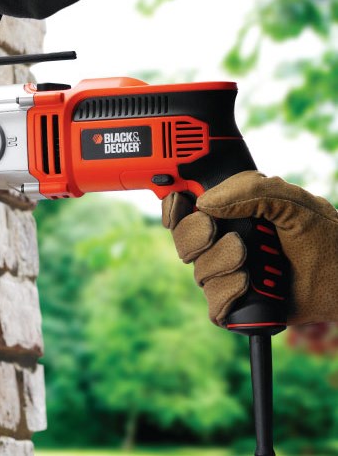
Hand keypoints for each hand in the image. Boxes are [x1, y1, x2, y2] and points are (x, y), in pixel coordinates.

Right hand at [162, 171, 337, 325]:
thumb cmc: (325, 238)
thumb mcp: (292, 202)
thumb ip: (251, 191)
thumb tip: (204, 203)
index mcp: (231, 215)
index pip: (185, 208)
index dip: (174, 206)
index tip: (178, 200)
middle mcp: (224, 244)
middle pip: (183, 241)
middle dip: (196, 237)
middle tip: (219, 232)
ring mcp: (228, 275)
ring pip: (198, 273)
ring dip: (220, 265)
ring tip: (249, 264)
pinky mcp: (236, 305)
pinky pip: (212, 305)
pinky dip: (227, 295)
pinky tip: (248, 286)